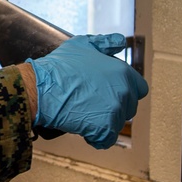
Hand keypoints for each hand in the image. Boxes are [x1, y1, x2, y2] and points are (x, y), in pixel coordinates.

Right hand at [28, 34, 148, 148]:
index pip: (139, 88)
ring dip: (104, 121)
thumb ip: (106, 43)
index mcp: (123, 73)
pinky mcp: (104, 128)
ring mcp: (115, 112)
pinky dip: (96, 137)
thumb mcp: (83, 44)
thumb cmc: (60, 66)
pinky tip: (84, 128)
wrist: (41, 88)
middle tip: (92, 104)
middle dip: (114, 107)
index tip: (109, 93)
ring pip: (117, 123)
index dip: (125, 91)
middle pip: (129, 107)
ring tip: (84, 113)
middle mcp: (124, 92)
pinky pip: (106, 139)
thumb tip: (121, 42)